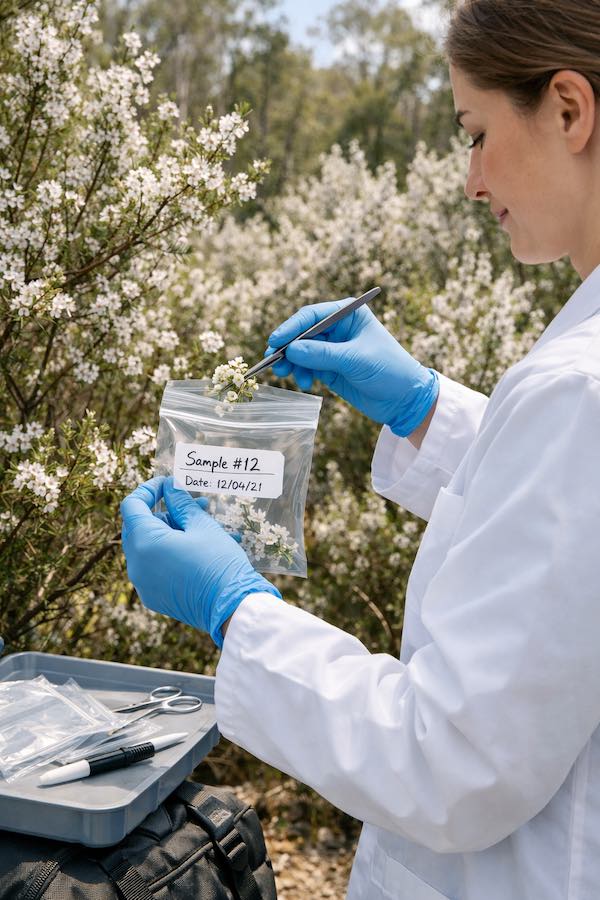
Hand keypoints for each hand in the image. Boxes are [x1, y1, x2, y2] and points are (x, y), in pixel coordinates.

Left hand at [120, 476, 281, 646]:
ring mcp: (143, 584)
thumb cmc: (218, 563)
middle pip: (140, 526)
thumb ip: (181, 503)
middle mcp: (136, 565)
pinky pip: (156, 566)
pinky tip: (200, 547)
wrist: (232, 608)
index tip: (168, 484)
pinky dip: (171, 552)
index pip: (132, 505)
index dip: (149, 489)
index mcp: (144, 543)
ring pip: (150, 547)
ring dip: (172, 531)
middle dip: (165, 511)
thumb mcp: (202, 526)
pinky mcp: (154, 596)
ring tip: (205, 524)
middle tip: (193, 504)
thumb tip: (170, 487)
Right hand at [266, 300, 438, 436]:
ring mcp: (332, 349)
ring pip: (301, 352)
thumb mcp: (356, 360)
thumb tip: (291, 349)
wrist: (404, 399)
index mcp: (348, 314)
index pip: (311, 315)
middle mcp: (337, 329)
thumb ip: (322, 354)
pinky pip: (307, 367)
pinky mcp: (330, 368)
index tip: (276, 341)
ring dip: (291, 363)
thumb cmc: (389, 370)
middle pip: (302, 333)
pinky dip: (301, 374)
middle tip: (274, 361)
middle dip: (287, 347)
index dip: (291, 327)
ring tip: (286, 375)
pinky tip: (305, 382)